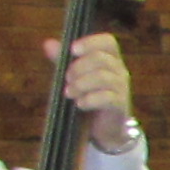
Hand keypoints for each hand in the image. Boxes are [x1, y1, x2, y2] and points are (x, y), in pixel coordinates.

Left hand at [56, 33, 139, 155]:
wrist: (105, 127)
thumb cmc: (90, 96)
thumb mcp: (75, 76)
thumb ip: (62, 59)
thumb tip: (48, 43)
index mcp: (110, 59)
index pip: (108, 41)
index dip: (91, 42)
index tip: (73, 50)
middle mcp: (119, 70)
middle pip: (101, 59)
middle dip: (79, 67)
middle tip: (66, 79)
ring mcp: (122, 88)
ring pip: (103, 78)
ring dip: (81, 84)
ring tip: (69, 93)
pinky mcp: (120, 105)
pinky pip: (107, 98)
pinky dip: (90, 99)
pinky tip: (80, 104)